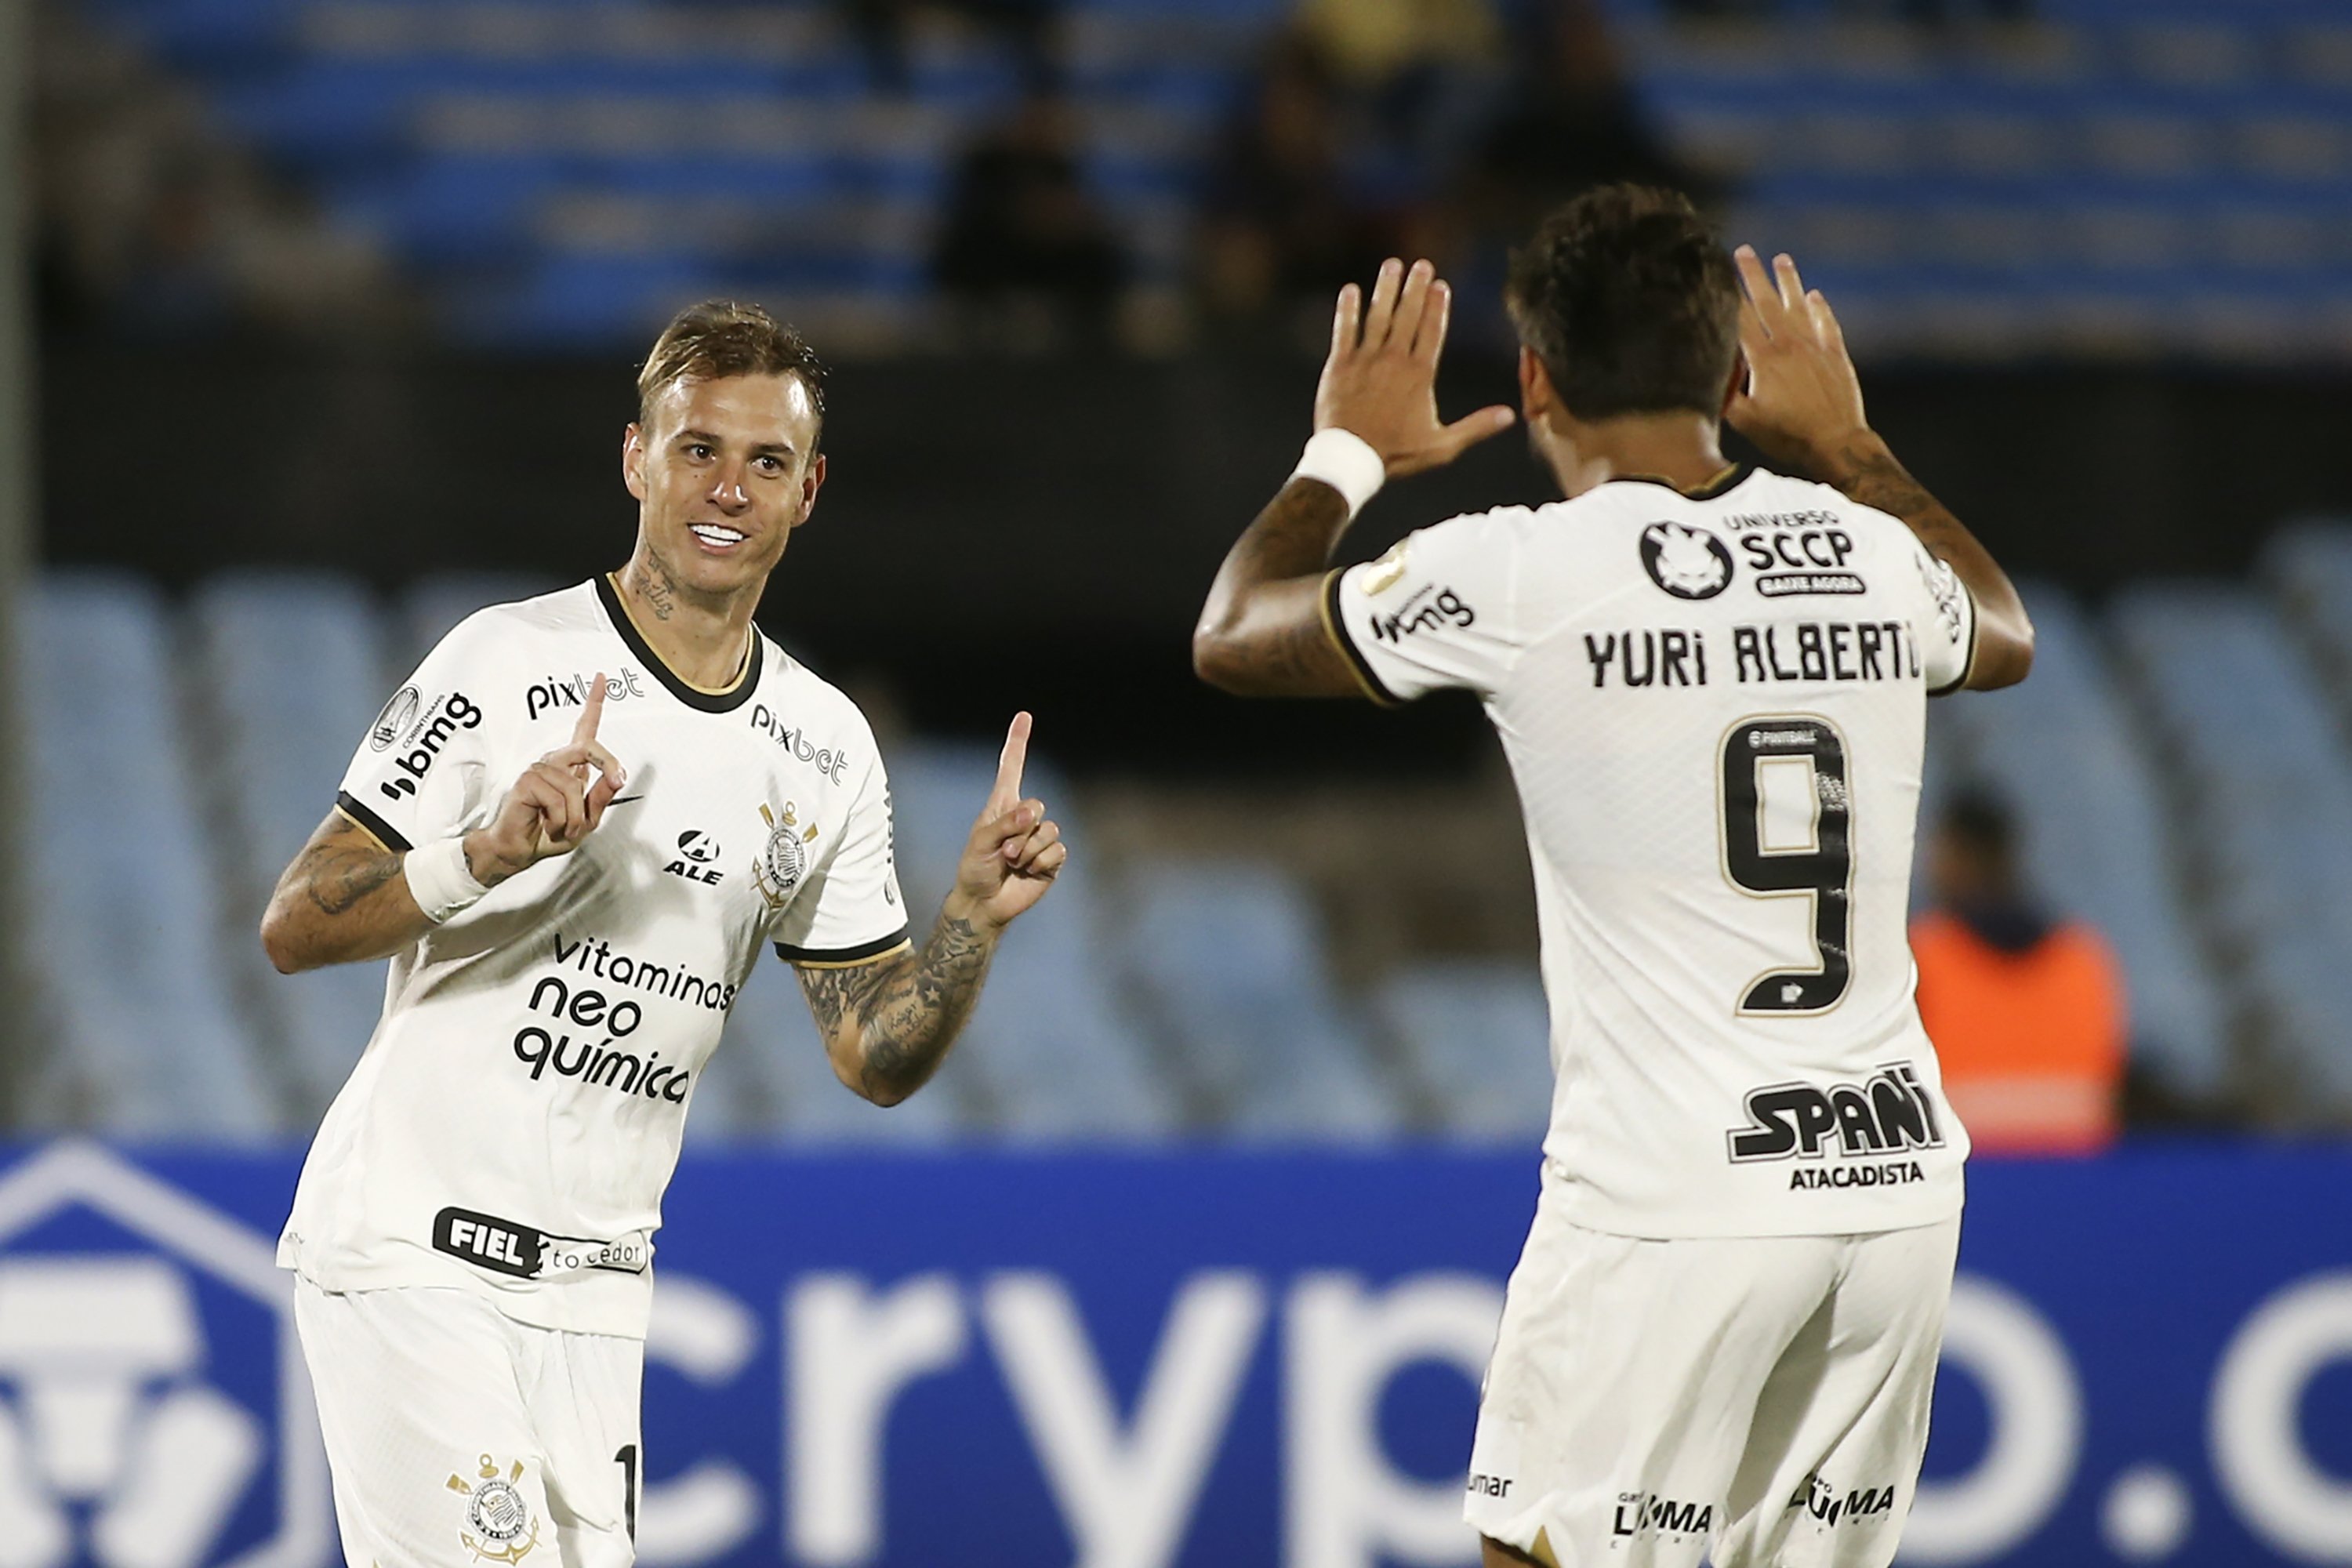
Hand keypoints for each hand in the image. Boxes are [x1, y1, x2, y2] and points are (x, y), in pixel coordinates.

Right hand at [466, 673, 625, 884]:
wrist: (519, 850)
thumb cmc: (548, 834)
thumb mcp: (586, 819)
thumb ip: (600, 797)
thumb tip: (617, 776)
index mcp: (570, 767)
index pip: (584, 729)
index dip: (594, 703)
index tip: (602, 678)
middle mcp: (554, 763)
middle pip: (588, 747)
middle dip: (608, 764)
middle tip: (616, 779)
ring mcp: (539, 770)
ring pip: (574, 786)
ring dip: (575, 816)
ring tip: (561, 826)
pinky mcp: (527, 781)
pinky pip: (558, 799)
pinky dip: (560, 820)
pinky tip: (548, 824)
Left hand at [946, 712, 1065, 931]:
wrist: (984, 903)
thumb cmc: (975, 869)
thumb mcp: (981, 842)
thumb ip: (1004, 824)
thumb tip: (1033, 813)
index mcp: (1002, 805)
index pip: (1012, 767)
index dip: (1018, 741)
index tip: (1024, 716)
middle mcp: (1024, 818)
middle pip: (1037, 805)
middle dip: (1020, 829)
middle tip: (1003, 851)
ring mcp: (1039, 838)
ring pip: (1049, 830)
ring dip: (1027, 850)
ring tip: (1012, 864)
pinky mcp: (1051, 860)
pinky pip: (1056, 851)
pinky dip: (1039, 863)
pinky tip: (1028, 873)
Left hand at [1314, 257, 1515, 478]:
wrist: (1350, 460)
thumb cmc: (1397, 455)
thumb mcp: (1442, 446)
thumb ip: (1476, 427)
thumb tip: (1510, 415)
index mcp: (1419, 375)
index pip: (1432, 331)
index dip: (1437, 306)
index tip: (1440, 285)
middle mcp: (1394, 361)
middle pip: (1408, 316)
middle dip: (1416, 288)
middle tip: (1422, 264)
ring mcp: (1365, 360)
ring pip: (1378, 316)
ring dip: (1386, 289)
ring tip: (1392, 265)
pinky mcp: (1339, 365)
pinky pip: (1344, 331)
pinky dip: (1348, 310)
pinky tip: (1351, 290)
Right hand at [1725, 246, 1873, 477]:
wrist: (1836, 443)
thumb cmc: (1788, 436)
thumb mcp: (1746, 422)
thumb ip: (1726, 395)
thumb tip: (1708, 374)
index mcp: (1764, 360)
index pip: (1741, 319)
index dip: (1728, 294)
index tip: (1718, 273)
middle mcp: (1790, 346)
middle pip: (1768, 303)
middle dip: (1754, 275)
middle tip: (1744, 251)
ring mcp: (1816, 348)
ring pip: (1799, 306)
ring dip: (1789, 282)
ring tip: (1782, 259)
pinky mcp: (1836, 357)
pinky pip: (1827, 324)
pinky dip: (1821, 308)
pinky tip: (1815, 295)